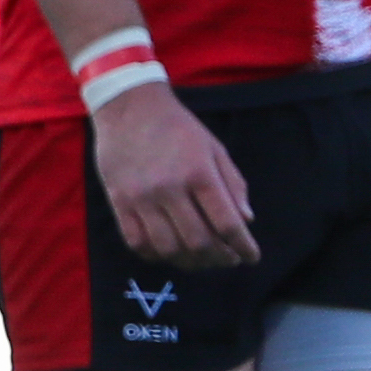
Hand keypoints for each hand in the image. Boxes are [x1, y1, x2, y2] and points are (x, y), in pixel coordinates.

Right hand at [92, 79, 259, 268]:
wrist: (129, 107)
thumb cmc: (178, 127)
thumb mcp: (214, 147)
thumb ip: (233, 183)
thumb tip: (246, 220)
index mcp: (199, 172)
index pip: (226, 222)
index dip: (243, 245)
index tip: (251, 256)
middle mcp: (170, 188)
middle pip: (198, 241)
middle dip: (220, 258)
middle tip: (229, 260)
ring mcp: (142, 198)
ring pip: (169, 248)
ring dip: (191, 262)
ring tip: (203, 261)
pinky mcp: (119, 202)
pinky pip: (138, 242)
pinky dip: (157, 256)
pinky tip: (171, 253)